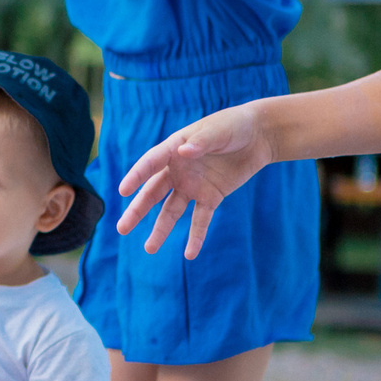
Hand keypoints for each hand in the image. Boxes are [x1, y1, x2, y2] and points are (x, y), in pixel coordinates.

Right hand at [115, 102, 276, 258]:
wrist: (258, 135)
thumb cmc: (233, 126)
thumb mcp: (217, 130)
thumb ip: (200, 141)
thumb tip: (182, 152)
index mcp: (173, 149)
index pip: (150, 165)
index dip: (136, 177)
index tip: (123, 191)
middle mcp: (177, 170)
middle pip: (153, 194)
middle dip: (137, 211)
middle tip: (121, 229)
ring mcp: (192, 185)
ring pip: (171, 211)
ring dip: (160, 229)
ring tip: (149, 249)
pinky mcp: (211, 197)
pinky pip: (200, 219)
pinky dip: (196, 236)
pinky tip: (190, 254)